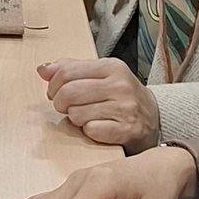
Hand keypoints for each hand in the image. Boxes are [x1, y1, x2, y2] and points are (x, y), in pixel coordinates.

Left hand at [38, 55, 159, 149]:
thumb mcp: (101, 75)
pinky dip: (89, 131)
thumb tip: (43, 69)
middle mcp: (120, 85)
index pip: (66, 71)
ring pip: (77, 114)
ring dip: (74, 118)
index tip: (54, 92)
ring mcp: (125, 108)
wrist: (155, 118)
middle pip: (69, 92)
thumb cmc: (122, 96)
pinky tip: (97, 127)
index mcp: (112, 67)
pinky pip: (91, 131)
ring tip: (84, 117)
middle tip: (64, 107)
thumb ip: (71, 69)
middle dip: (60, 103)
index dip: (53, 84)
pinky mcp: (127, 130)